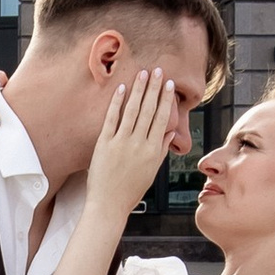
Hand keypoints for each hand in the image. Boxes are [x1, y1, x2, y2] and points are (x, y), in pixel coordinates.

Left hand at [82, 68, 179, 226]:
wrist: (108, 204)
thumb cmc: (130, 190)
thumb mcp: (151, 171)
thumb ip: (162, 149)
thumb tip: (171, 131)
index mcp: (153, 150)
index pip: (162, 118)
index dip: (165, 99)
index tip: (168, 84)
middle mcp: (139, 144)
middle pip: (148, 110)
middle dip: (154, 88)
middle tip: (157, 70)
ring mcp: (121, 143)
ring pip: (132, 110)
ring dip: (138, 90)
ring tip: (142, 74)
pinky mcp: (104, 144)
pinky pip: (111, 119)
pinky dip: (116, 103)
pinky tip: (121, 88)